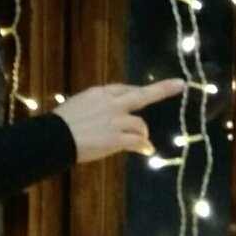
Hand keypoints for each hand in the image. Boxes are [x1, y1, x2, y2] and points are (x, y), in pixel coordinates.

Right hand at [54, 79, 184, 164]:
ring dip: (143, 133)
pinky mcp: (117, 139)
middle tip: (179, 84)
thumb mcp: (78, 105)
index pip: (123, 88)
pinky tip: (147, 151)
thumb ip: (94, 107)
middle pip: (142, 94)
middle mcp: (112, 103)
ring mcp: (116, 121)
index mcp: (100, 93)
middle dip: (162, 89)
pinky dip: (144, 146)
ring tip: (144, 141)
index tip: (141, 94)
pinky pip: (137, 142)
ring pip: (140, 124)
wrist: (56, 137)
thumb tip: (100, 115)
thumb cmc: (60, 123)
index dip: (134, 93)